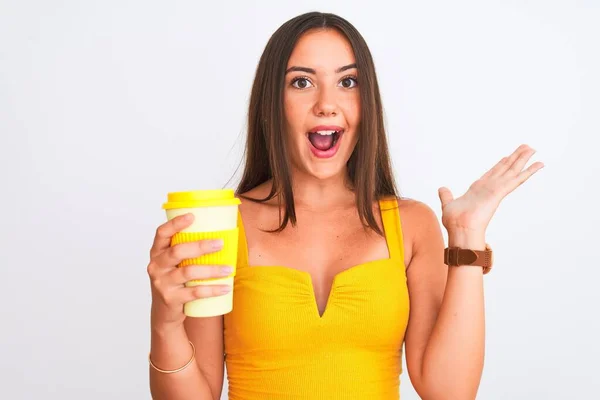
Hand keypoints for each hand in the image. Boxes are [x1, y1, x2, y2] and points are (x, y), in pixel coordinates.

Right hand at [147, 214, 232, 328]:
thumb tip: (220, 234)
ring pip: (188, 272)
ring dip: (211, 270)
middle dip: (200, 246)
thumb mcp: (175, 264)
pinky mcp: (170, 298)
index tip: (192, 216)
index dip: (175, 223)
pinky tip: (225, 287)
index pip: (161, 233)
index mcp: (157, 252)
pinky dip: (212, 289)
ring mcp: (162, 283)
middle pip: (177, 251)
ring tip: (228, 268)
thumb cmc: (175, 281)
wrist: (165, 313)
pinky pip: (195, 292)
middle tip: (220, 243)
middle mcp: (156, 266)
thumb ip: (187, 250)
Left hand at [438, 144, 543, 235]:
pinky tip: (539, 164)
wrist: (460, 230)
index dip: (500, 164)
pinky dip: (528, 172)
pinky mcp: (500, 192)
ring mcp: (496, 190)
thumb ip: (446, 196)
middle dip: (515, 158)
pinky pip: (516, 179)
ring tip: (532, 149)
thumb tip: (442, 189)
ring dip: (523, 159)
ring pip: (512, 171)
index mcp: (479, 190)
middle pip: (505, 169)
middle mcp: (490, 188)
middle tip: (526, 147)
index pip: (492, 174)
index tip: (507, 156)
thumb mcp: (448, 204)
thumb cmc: (455, 222)